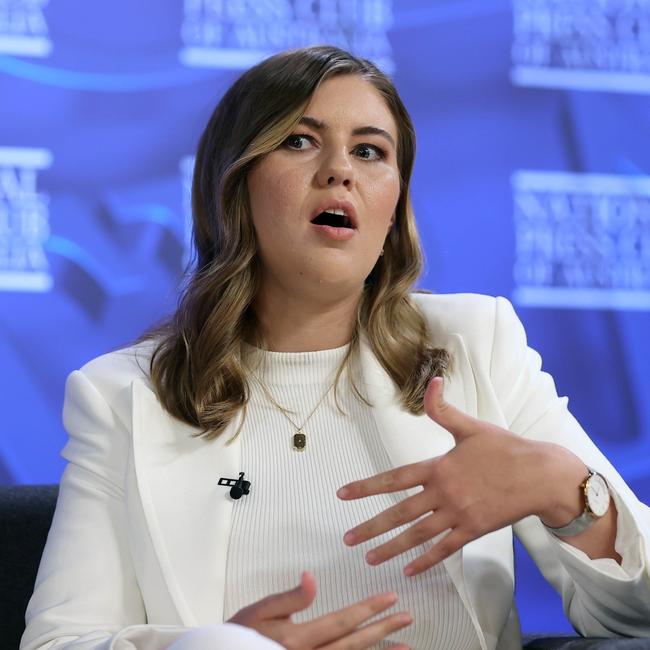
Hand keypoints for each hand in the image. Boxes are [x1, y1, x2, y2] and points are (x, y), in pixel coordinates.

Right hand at [227, 571, 411, 648]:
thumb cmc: (240, 635)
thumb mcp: (261, 610)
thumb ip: (290, 596)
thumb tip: (312, 577)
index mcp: (299, 639)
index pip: (343, 621)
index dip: (368, 609)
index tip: (390, 599)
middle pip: (354, 644)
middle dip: (383, 630)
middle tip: (406, 618)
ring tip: (404, 646)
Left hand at [337, 377, 586, 576]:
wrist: (541, 475)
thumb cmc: (506, 449)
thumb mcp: (471, 427)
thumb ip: (444, 410)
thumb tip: (433, 382)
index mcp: (439, 467)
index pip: (395, 478)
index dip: (367, 487)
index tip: (343, 495)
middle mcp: (443, 493)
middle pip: (400, 513)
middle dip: (372, 527)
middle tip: (348, 539)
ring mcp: (458, 514)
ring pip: (418, 535)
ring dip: (392, 548)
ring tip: (370, 559)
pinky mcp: (474, 530)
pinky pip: (445, 549)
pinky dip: (427, 560)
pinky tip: (410, 570)